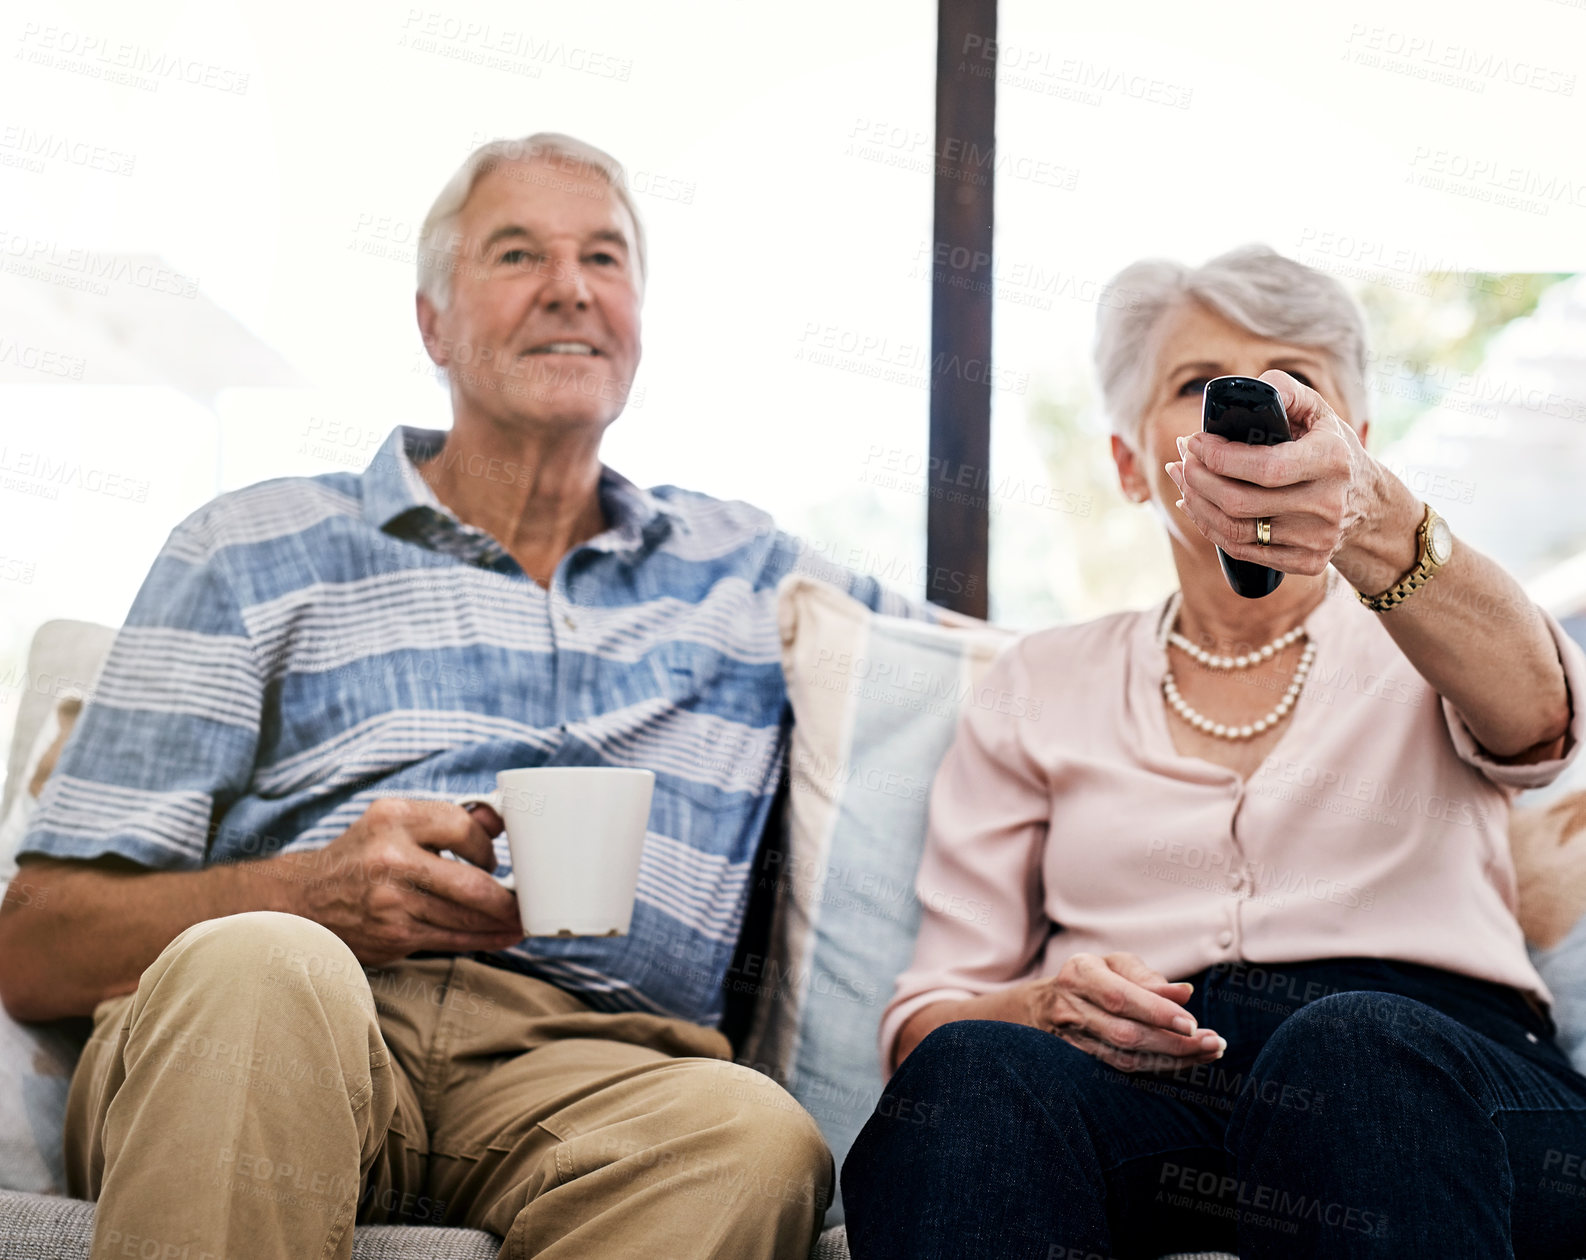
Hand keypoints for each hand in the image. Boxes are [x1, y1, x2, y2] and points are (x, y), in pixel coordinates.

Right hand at [277, 797, 522, 966]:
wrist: (304, 899)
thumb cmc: (359, 856)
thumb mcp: (392, 822)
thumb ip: (444, 820)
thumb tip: (497, 819)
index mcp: (393, 818)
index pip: (462, 827)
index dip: (486, 845)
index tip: (493, 858)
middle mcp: (390, 858)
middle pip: (471, 882)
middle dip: (506, 896)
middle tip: (525, 899)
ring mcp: (391, 902)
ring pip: (465, 916)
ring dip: (502, 922)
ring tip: (523, 919)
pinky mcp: (394, 935)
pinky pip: (452, 939)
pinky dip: (484, 940)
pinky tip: (503, 936)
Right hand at [1025, 952, 1224, 1072]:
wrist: (1042, 1006)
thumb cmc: (1092, 978)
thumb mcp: (1115, 965)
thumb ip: (1148, 978)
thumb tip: (1185, 993)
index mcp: (1080, 974)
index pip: (1120, 997)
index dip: (1157, 1013)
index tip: (1193, 1023)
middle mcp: (1071, 1007)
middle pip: (1125, 1034)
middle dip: (1174, 1043)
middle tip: (1214, 1043)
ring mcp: (1072, 1039)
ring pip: (1126, 1058)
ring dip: (1172, 1060)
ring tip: (1208, 1053)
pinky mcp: (1079, 1063)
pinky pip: (1123, 1070)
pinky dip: (1158, 1068)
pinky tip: (1185, 1062)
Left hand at [1164, 369, 1403, 579]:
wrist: (1369, 504)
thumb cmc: (1331, 449)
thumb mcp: (1318, 412)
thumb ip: (1284, 392)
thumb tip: (1251, 388)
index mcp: (1331, 460)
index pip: (1263, 467)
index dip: (1218, 458)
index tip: (1193, 442)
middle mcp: (1328, 504)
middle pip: (1239, 502)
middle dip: (1197, 479)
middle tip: (1181, 459)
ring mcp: (1318, 539)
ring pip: (1234, 530)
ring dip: (1196, 503)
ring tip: (1182, 479)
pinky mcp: (1307, 562)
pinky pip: (1241, 552)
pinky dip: (1209, 528)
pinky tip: (1196, 506)